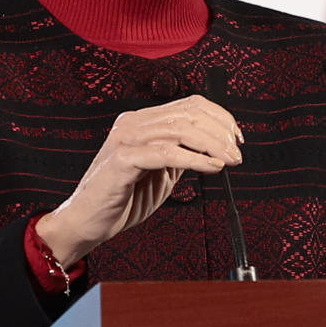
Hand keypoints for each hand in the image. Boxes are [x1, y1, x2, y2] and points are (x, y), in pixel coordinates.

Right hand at [36, 95, 242, 263]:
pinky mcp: (122, 159)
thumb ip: (184, 154)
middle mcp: (133, 123)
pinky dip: (195, 159)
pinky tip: (212, 167)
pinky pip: (167, 153)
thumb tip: (218, 148)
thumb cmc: (123, 197)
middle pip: (189, 114)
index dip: (220, 117)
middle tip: (236, 153)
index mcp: (143, 121)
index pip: (190, 105)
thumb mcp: (164, 171)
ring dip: (213, 145)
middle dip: (220, 132)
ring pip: (181, 130)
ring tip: (229, 161)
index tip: (237, 137)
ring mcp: (126, 139)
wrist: (88, 221)